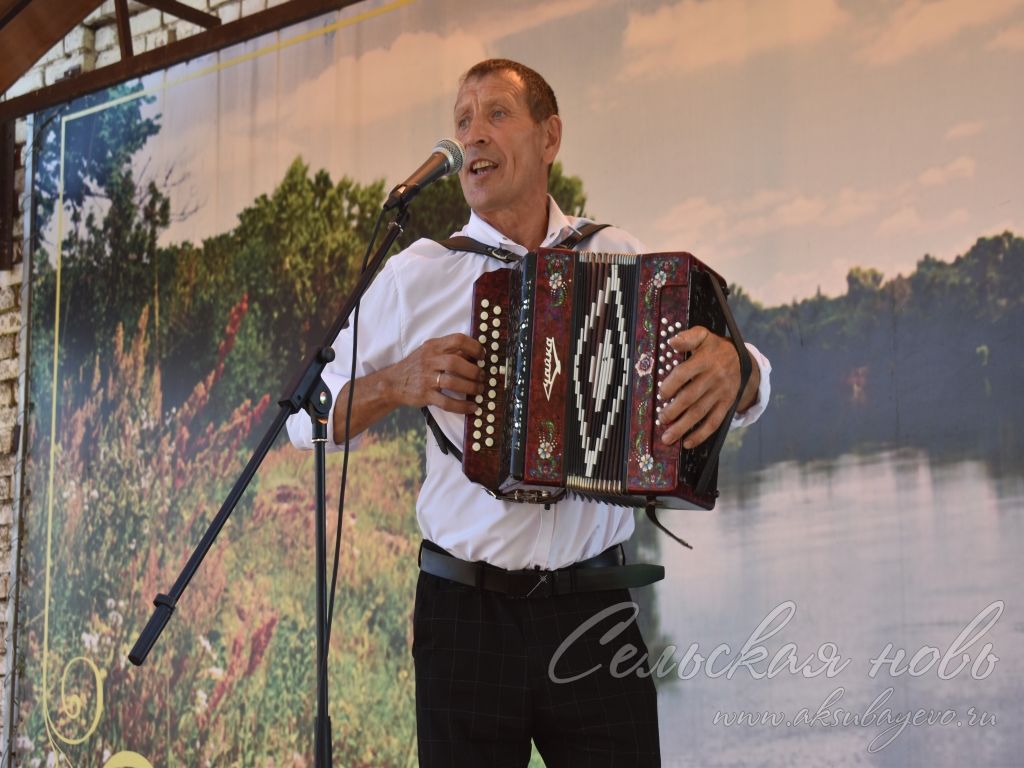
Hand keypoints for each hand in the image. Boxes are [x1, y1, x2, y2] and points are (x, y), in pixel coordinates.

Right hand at [387, 333, 484, 414]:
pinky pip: (446, 402)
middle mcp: (429, 360)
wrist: (393, 382)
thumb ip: (450, 351)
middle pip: (456, 362)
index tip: (482, 356)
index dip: (474, 347)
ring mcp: (426, 378)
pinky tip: (472, 407)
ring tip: (479, 390)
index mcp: (433, 346)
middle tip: (482, 376)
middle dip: (474, 371)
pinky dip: (462, 406)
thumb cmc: (417, 365)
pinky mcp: (425, 395)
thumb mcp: (430, 352)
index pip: (457, 339)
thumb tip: (475, 355)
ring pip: (453, 382)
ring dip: (471, 387)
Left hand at [656, 326, 758, 448]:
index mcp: (705, 360)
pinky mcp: (726, 405)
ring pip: (699, 413)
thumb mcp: (704, 336)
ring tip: (667, 437)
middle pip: (690, 397)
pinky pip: (713, 422)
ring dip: (682, 427)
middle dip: (673, 411)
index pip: (684, 373)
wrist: (744, 361)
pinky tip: (688, 442)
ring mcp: (720, 394)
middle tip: (661, 419)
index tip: (661, 394)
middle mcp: (713, 378)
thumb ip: (688, 337)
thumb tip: (672, 341)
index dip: (670, 385)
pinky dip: (701, 434)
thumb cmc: (716, 349)